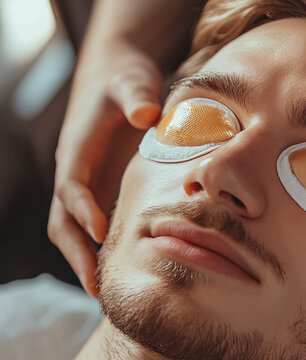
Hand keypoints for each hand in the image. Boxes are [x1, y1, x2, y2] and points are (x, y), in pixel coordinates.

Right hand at [48, 39, 161, 296]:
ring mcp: (88, 182)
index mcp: (78, 149)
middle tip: (97, 286)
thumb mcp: (132, 80)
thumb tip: (146, 115)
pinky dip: (100, 248)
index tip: (101, 232)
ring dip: (85, 258)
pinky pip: (94, 223)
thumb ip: (137, 96)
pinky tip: (120, 269)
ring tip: (104, 292)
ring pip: (75, 228)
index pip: (72, 185)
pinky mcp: (103, 187)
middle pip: (64, 219)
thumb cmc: (124, 79)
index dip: (82, 208)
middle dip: (76, 252)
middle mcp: (76, 171)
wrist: (117, 77)